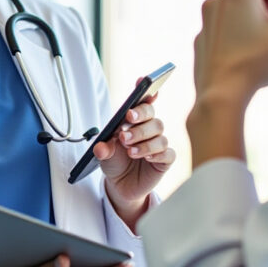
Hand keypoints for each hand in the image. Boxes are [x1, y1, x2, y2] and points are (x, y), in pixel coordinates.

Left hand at [94, 94, 174, 225]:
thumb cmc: (114, 162)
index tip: (141, 81)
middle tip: (123, 134)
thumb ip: (103, 149)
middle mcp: (148, 128)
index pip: (143, 101)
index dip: (145, 89)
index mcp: (134, 120)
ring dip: (144, 142)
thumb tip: (100, 148)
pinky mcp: (165, 160)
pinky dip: (157, 154)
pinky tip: (147, 158)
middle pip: (152, 117)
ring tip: (129, 151)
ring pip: (160, 135)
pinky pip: (168, 153)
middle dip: (139, 123)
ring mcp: (158, 143)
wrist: (120, 185)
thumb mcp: (104, 155)